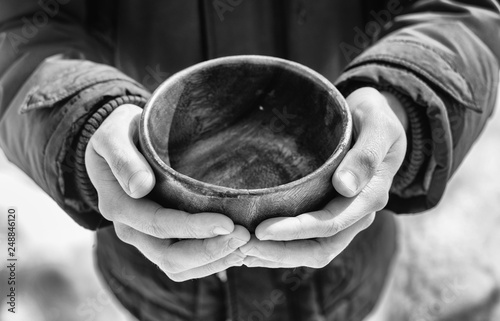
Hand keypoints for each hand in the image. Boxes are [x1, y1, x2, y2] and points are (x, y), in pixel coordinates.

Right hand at [85, 104, 249, 281]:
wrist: (117, 143)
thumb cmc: (118, 133)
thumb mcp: (112, 135)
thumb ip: (123, 158)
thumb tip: (139, 187)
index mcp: (118, 205)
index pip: (158, 225)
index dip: (193, 228)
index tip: (227, 223)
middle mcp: (130, 228)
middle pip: (169, 256)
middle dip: (209, 250)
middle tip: (244, 235)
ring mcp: (144, 238)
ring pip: (177, 267)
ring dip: (213, 260)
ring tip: (244, 245)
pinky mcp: (159, 240)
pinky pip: (183, 264)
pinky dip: (209, 261)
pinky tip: (234, 250)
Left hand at [240, 87, 406, 267]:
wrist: (376, 119)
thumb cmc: (376, 116)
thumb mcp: (378, 126)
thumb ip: (366, 155)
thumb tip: (345, 188)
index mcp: (370, 196)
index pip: (329, 224)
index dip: (295, 231)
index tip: (261, 230)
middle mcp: (357, 214)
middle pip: (319, 249)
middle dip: (281, 252)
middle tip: (243, 248)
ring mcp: (344, 217)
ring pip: (312, 251)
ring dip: (278, 256)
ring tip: (242, 252)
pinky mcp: (330, 213)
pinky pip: (309, 241)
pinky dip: (282, 247)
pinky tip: (256, 246)